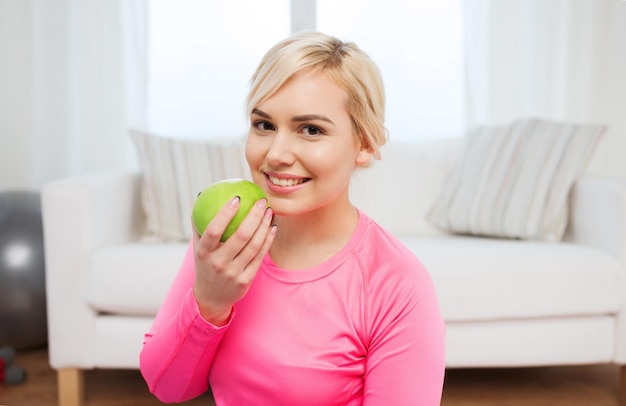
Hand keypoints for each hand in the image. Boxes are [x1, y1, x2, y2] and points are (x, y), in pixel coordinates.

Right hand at [192, 196, 275, 325]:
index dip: (225, 213)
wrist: (210, 298)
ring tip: (269, 211)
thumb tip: (202, 196)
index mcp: (204, 252)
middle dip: (254, 216)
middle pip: (240, 236)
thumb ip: (199, 224)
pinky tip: (272, 228)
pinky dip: (267, 240)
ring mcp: (233, 273)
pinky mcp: (246, 280)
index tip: (237, 197)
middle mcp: (218, 263)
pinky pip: (259, 256)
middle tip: (261, 201)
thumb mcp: (198, 247)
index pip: (214, 229)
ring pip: (254, 245)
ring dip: (264, 226)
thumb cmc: (205, 265)